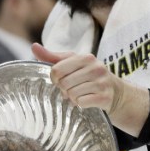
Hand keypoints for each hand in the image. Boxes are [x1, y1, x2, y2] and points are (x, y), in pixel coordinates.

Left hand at [32, 43, 149, 136]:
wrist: (116, 92)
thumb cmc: (89, 76)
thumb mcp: (73, 63)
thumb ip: (52, 57)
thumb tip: (34, 46)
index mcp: (86, 57)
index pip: (56, 70)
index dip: (55, 79)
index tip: (61, 81)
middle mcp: (95, 68)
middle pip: (63, 84)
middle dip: (64, 90)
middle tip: (71, 90)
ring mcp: (101, 83)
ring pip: (72, 94)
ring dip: (72, 98)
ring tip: (80, 94)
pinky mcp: (104, 97)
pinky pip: (81, 102)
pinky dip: (80, 104)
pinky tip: (86, 101)